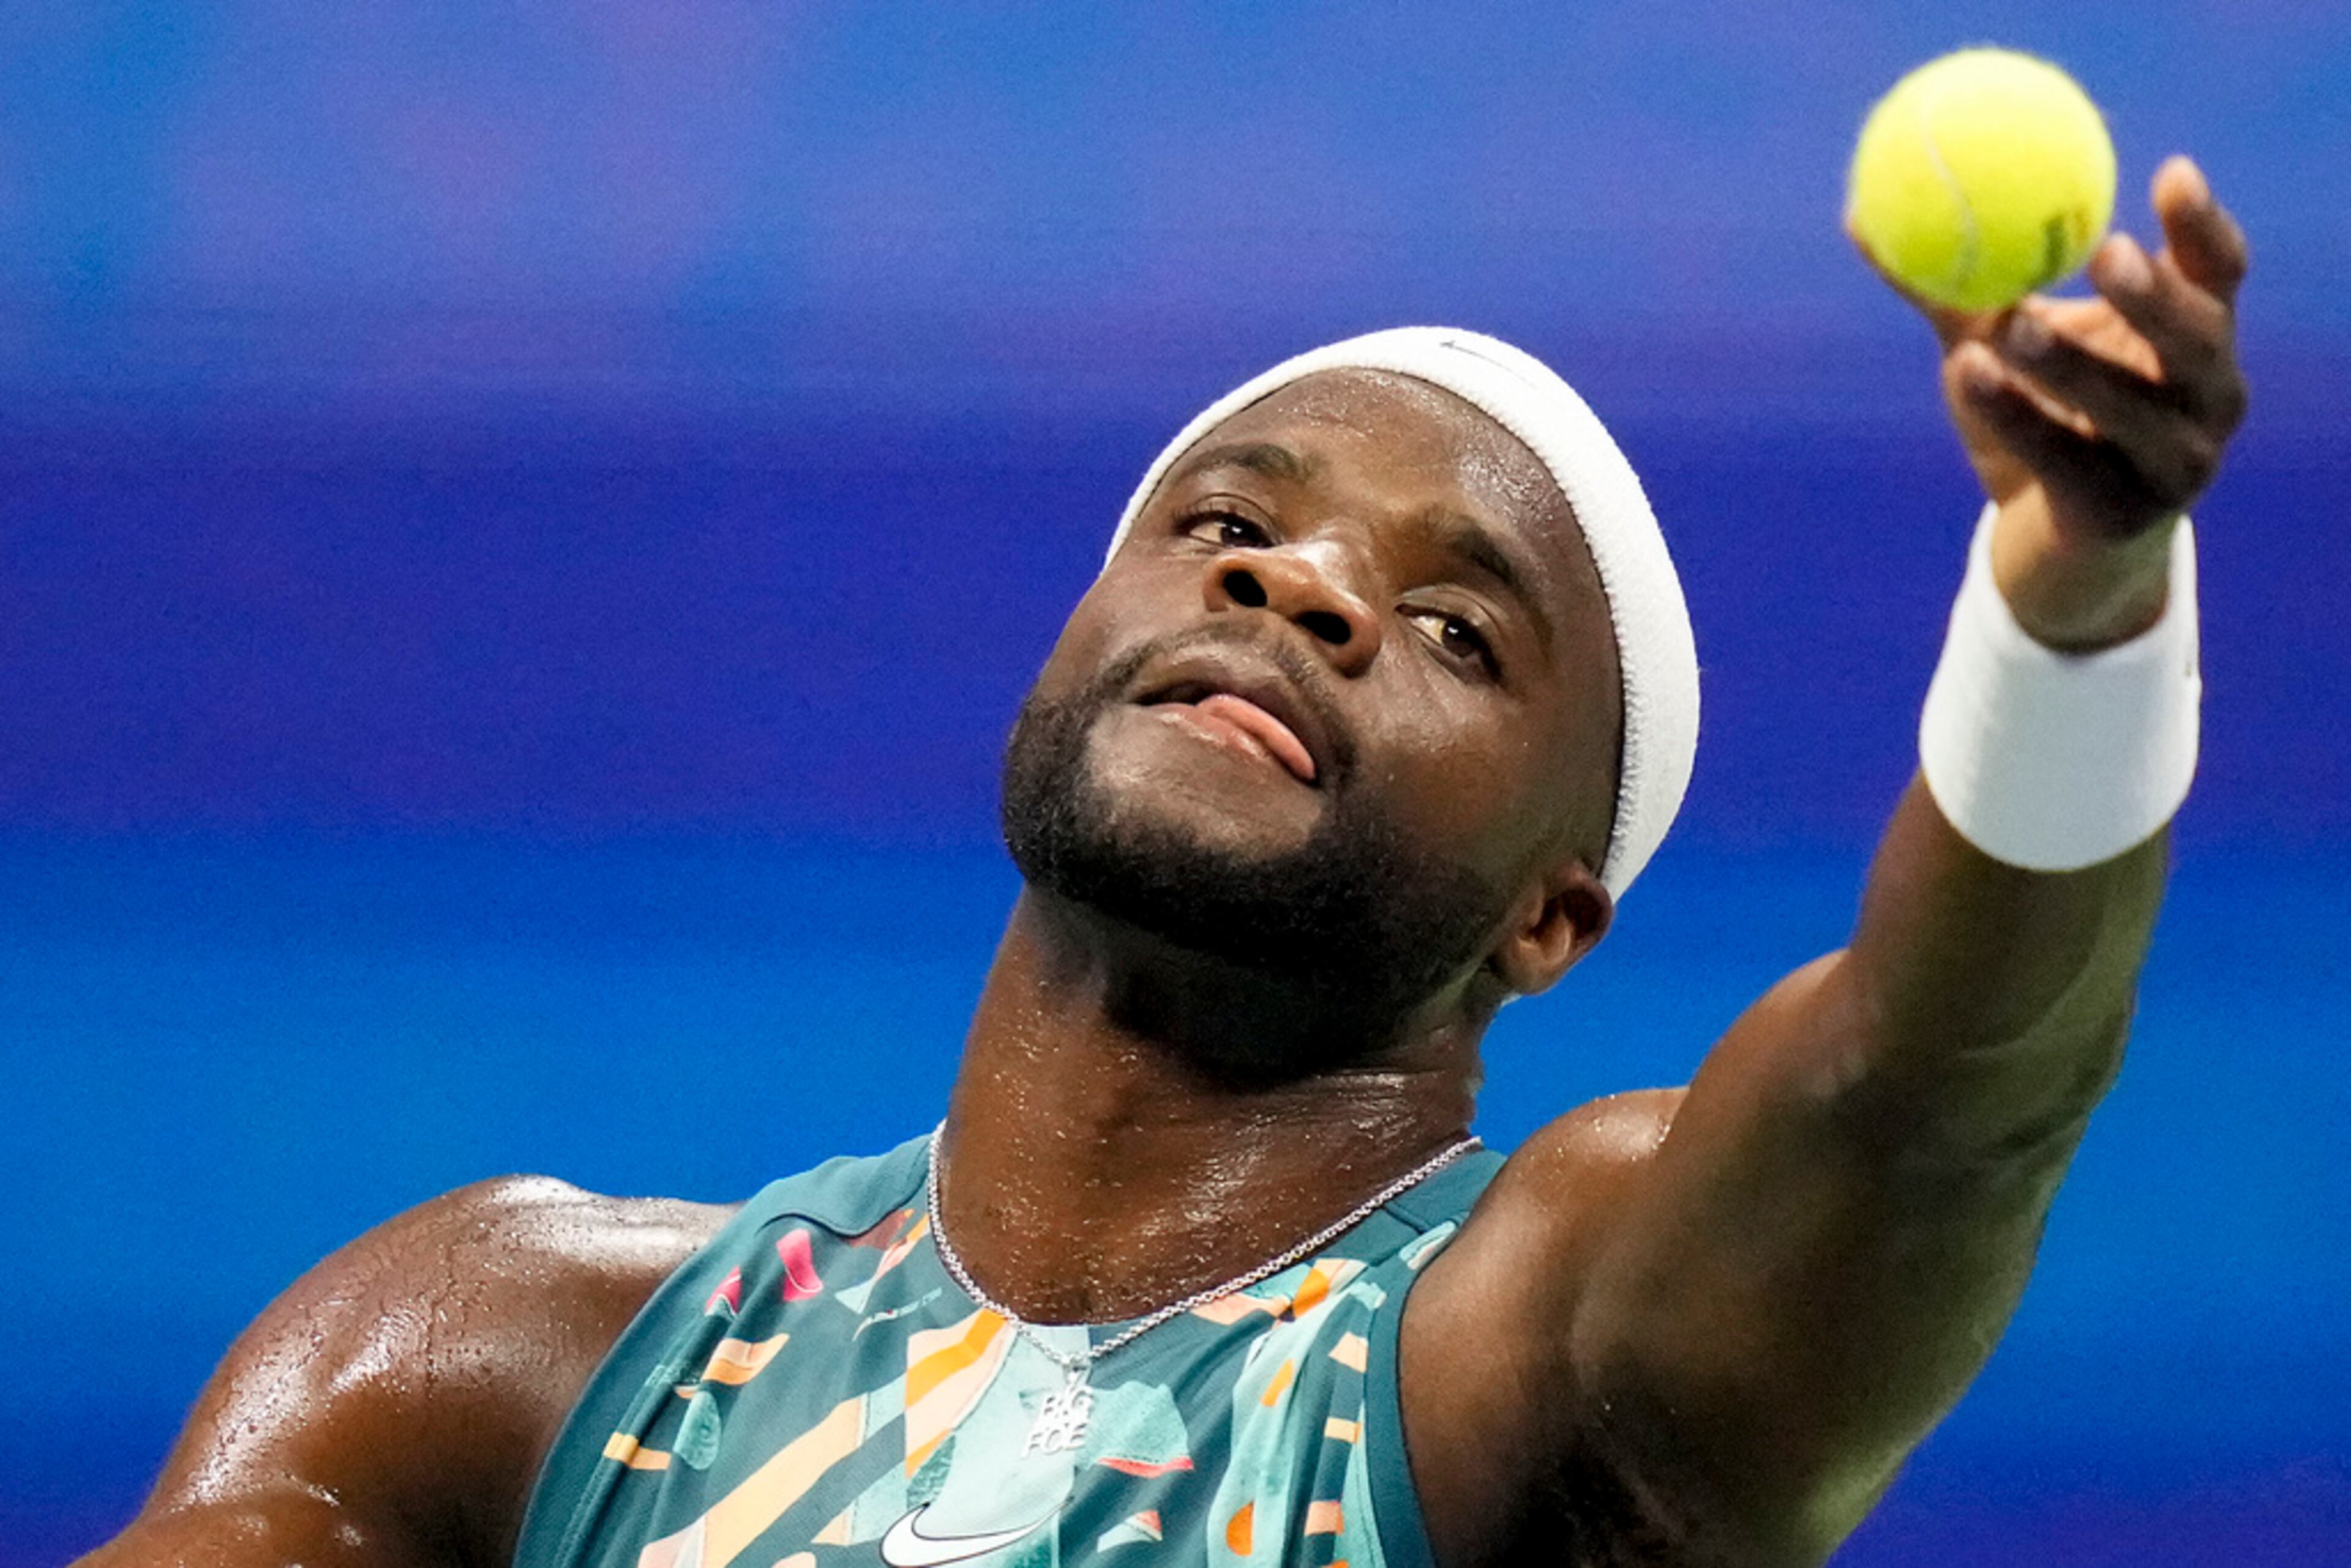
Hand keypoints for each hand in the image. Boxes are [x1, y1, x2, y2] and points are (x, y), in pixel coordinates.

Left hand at [1866, 156, 2250, 647]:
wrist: (2049, 541)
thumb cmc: (2037, 417)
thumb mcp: (1994, 343)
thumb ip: (1948, 283)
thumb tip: (1859, 213)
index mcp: (2194, 338)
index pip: (2218, 272)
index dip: (2202, 225)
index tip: (2169, 173)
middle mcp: (2207, 398)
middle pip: (2197, 339)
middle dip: (2155, 296)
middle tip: (2105, 252)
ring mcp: (2175, 464)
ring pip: (2133, 409)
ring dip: (2073, 364)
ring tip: (2014, 326)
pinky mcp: (2123, 516)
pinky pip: (2067, 461)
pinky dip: (2016, 418)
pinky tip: (1968, 376)